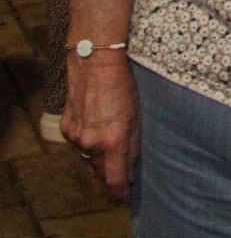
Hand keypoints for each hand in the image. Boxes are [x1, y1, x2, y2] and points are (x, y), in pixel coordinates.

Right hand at [62, 56, 140, 200]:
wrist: (95, 65)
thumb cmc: (122, 87)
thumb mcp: (137, 116)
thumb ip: (133, 145)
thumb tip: (130, 167)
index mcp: (114, 141)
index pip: (115, 179)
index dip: (121, 191)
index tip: (126, 194)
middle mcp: (92, 144)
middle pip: (101, 171)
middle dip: (111, 170)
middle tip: (122, 164)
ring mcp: (76, 137)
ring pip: (88, 159)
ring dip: (99, 158)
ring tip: (109, 143)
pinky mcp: (66, 129)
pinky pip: (78, 145)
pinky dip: (87, 143)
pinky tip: (95, 128)